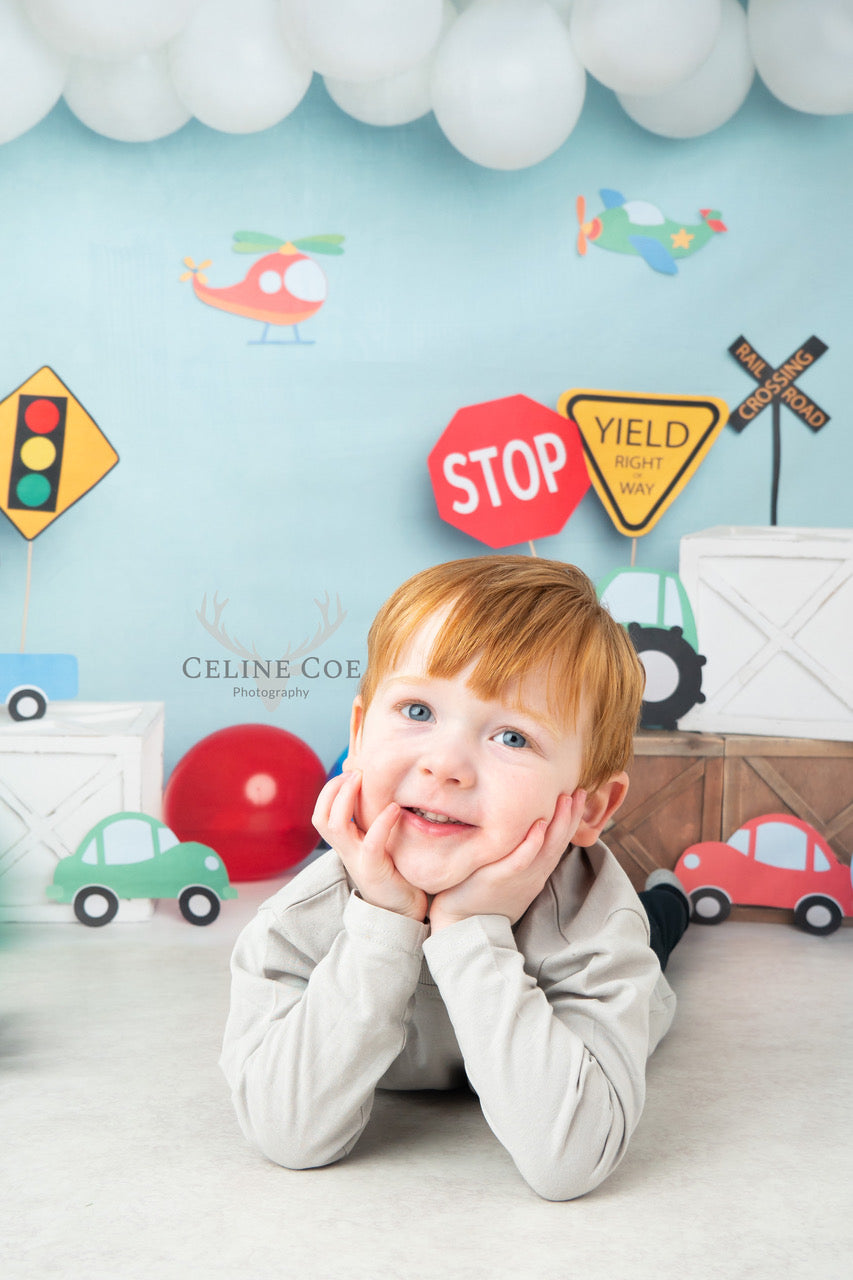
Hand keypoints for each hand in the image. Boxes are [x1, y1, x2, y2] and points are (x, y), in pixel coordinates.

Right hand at [312, 771, 427, 921]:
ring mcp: (357, 860)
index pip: (321, 814)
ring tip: (363, 781)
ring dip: (345, 798)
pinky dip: (381, 821)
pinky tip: (394, 808)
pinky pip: (372, 841)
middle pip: (321, 817)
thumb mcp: (377, 844)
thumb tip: (380, 792)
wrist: (401, 911)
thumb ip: (372, 825)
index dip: (329, 791)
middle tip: (356, 772)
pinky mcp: (374, 869)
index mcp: (344, 844)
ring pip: (335, 826)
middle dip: (333, 790)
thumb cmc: (394, 873)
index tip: (350, 773)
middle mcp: (345, 851)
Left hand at [428, 791, 586, 931]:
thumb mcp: (507, 873)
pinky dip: (531, 843)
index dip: (571, 820)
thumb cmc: (482, 896)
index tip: (578, 796)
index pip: (559, 842)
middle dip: (572, 816)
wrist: (464, 925)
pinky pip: (520, 860)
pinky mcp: (500, 878)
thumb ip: (516, 853)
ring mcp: (519, 876)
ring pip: (546, 848)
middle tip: (581, 791)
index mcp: (536, 871)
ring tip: (567, 799)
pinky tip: (539, 825)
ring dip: (559, 823)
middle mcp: (533, 873)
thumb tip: (522, 828)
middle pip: (559, 841)